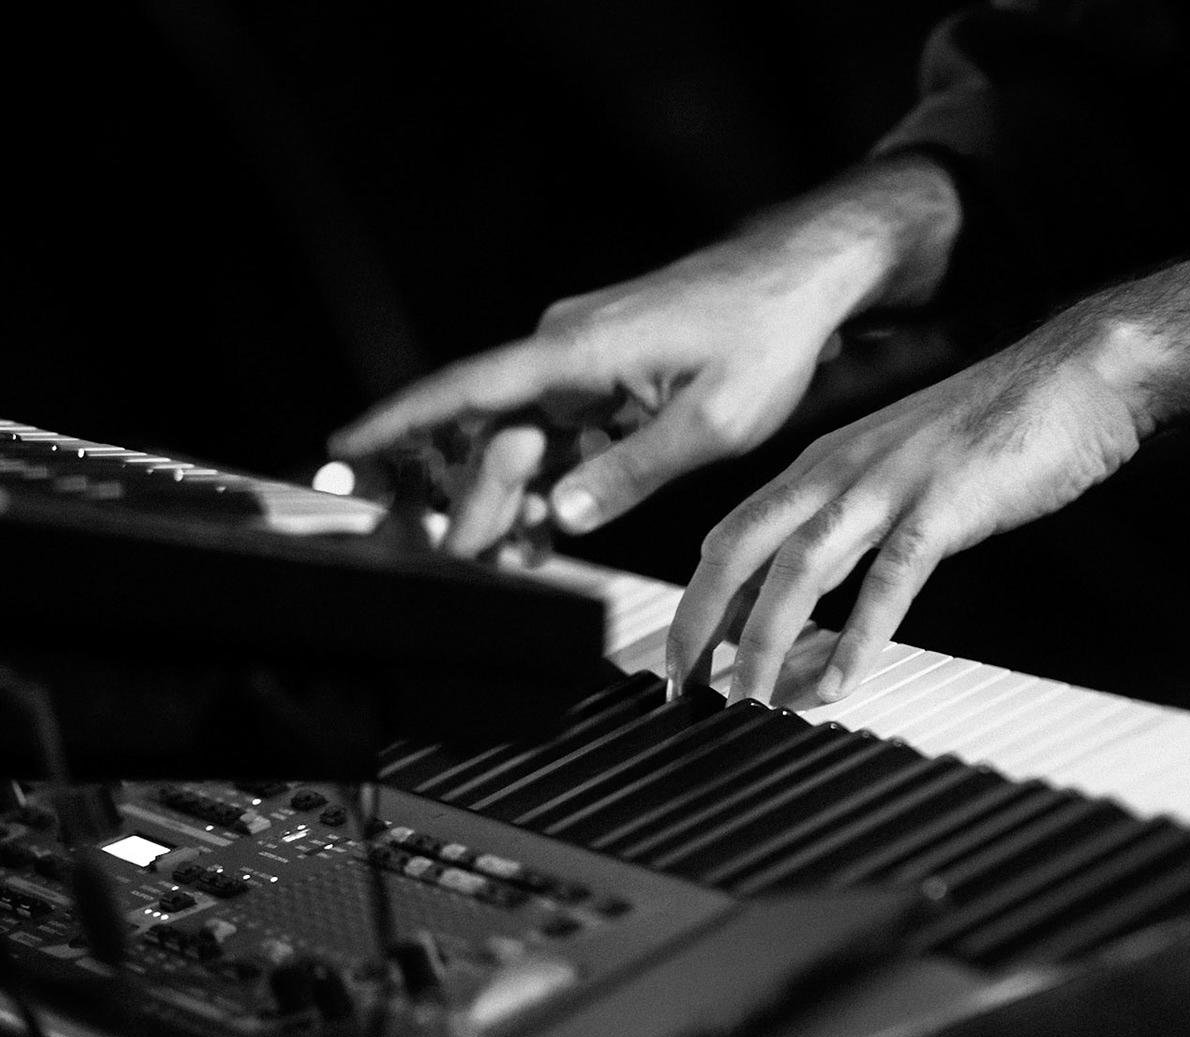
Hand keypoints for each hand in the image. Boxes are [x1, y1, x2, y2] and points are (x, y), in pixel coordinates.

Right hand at [329, 248, 849, 556]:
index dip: (398, 424)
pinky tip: (547, 532)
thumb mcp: (713, 423)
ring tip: (508, 562)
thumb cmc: (767, 335)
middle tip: (463, 563)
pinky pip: (562, 433)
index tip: (341, 449)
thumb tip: (559, 514)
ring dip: (514, 499)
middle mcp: (566, 347)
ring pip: (525, 439)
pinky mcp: (608, 373)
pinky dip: (553, 480)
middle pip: (494, 434)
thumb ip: (632, 472)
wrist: (806, 278)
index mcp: (578, 351)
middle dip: (471, 501)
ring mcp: (585, 359)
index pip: (467, 391)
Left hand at [667, 317, 1158, 705]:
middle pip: (740, 550)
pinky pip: (889, 579)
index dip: (696, 601)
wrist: (1077, 376)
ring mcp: (890, 485)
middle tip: (682, 689)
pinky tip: (843, 683)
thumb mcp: (901, 468)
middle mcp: (841, 469)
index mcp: (824, 461)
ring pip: (799, 569)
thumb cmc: (998, 427)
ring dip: (766, 641)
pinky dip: (859, 636)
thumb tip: (816, 593)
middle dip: (699, 625)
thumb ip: (854, 523)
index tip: (684, 659)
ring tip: (750, 700)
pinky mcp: (944, 506)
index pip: (732, 535)